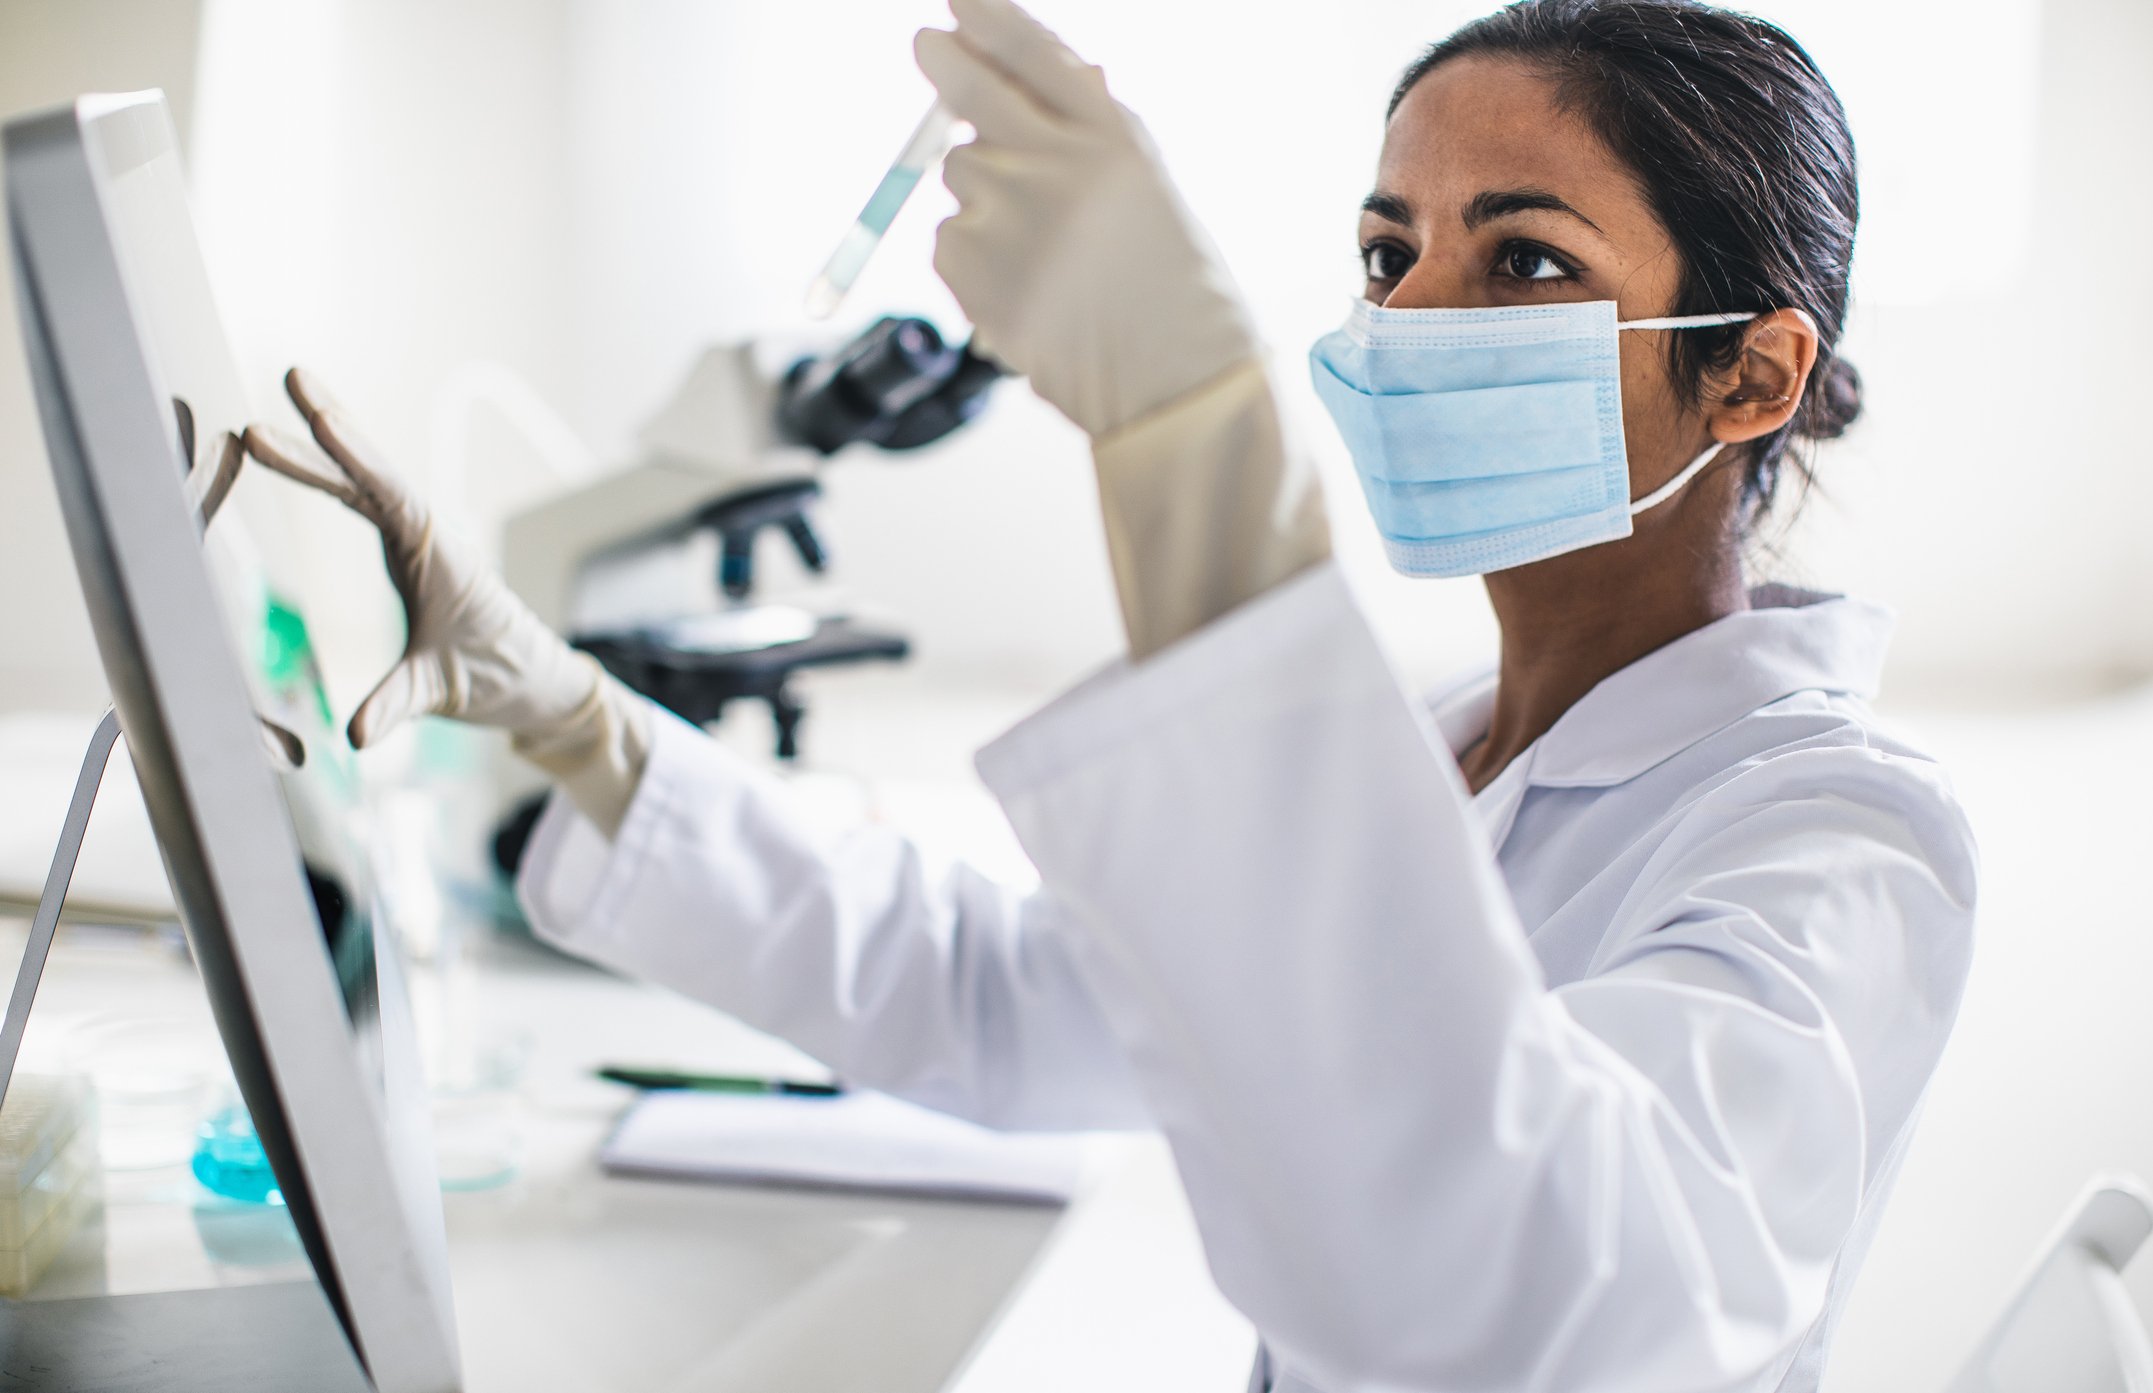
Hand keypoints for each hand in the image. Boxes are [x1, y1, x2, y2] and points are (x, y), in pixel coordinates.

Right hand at [241, 368, 602, 750]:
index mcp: (442, 554)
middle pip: (370, 473)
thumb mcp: (442, 692)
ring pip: (361, 482)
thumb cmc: (496, 678)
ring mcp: (416, 539)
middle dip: (329, 430)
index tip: (324, 418)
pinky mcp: (405, 550)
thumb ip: (397, 704)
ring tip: (264, 421)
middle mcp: (428, 536)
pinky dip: (329, 477)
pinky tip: (295, 456)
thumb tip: (355, 733)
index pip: (392, 494)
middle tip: (290, 378)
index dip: (357, 455)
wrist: (529, 681)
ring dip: (319, 450)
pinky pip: (362, 502)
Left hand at [915, 0, 1257, 438]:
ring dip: (985, 198)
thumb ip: (1093, 130)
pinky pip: (948, 240)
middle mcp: (1056, 166)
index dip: (988, 21)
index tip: (955, 1)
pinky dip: (975, 259)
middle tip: (927, 45)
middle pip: (970, 93)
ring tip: (1044, 253)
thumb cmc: (1171, 289)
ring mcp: (1008, 217)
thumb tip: (1042, 71)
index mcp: (1111, 138)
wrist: (1173, 385)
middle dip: (944, 63)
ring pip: (961, 177)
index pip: (1034, 55)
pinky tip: (1027, 289)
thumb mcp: (1147, 188)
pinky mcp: (973, 270)